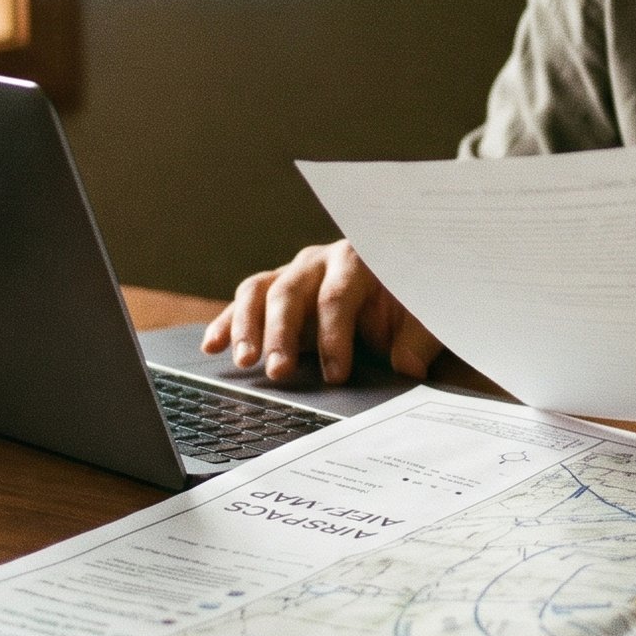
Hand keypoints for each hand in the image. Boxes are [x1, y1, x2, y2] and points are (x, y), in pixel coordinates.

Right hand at [201, 240, 441, 385]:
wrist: (399, 288)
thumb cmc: (408, 304)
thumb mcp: (423, 319)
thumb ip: (417, 339)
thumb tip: (408, 365)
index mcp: (358, 261)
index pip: (336, 297)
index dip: (334, 337)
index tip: (336, 375)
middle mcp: (319, 261)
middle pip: (290, 293)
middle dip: (282, 334)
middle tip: (279, 371)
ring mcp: (293, 273)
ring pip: (260, 292)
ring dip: (247, 327)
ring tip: (245, 362)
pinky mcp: (275, 291)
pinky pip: (244, 302)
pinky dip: (227, 323)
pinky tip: (212, 346)